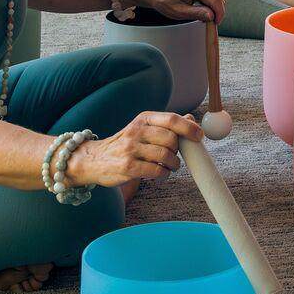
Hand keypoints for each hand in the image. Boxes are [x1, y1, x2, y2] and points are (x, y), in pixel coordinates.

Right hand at [66, 111, 200, 188]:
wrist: (94, 160)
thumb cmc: (124, 144)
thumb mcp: (142, 128)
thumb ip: (165, 125)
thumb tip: (191, 120)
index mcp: (143, 118)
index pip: (172, 119)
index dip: (189, 128)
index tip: (199, 136)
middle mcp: (137, 131)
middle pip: (171, 139)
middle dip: (178, 150)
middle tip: (176, 156)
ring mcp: (131, 149)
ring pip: (165, 155)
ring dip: (173, 164)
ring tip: (170, 166)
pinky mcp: (127, 167)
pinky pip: (155, 171)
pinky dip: (163, 174)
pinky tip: (160, 174)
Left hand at [136, 0, 224, 23]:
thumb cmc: (165, 2)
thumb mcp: (179, 12)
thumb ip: (196, 13)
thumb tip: (211, 16)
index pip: (215, 0)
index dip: (219, 13)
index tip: (216, 23)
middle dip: (217, 12)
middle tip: (208, 23)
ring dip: (214, 8)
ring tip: (203, 17)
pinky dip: (211, 4)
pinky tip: (202, 10)